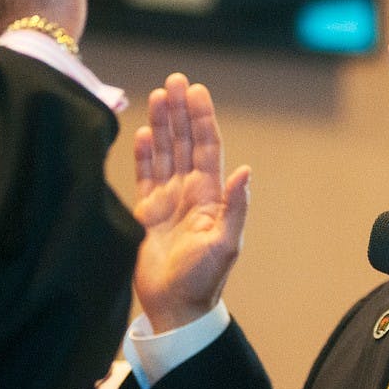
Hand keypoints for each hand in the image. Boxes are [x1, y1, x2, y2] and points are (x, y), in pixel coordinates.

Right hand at [133, 73, 251, 332]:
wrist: (175, 308)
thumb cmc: (203, 280)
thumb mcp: (225, 243)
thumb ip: (234, 207)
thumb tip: (245, 171)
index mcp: (210, 196)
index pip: (206, 147)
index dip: (201, 119)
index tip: (195, 91)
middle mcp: (190, 192)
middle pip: (184, 142)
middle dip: (180, 111)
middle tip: (174, 80)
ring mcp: (168, 200)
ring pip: (164, 153)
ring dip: (162, 125)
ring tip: (158, 95)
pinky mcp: (147, 212)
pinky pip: (145, 175)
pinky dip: (144, 153)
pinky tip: (142, 132)